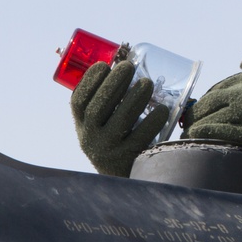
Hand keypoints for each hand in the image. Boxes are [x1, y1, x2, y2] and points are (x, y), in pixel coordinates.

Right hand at [71, 61, 168, 176]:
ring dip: (135, 97)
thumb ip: (103, 99)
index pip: (79, 101)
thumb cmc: (113, 138)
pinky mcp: (129, 159)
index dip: (90, 81)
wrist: (122, 178)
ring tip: (147, 83)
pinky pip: (142, 137)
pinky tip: (162, 109)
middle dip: (114, 83)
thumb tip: (120, 62)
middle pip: (98, 108)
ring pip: (121, 121)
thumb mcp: (99, 123)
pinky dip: (153, 121)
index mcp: (82, 125)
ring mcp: (109, 150)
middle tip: (129, 67)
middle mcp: (90, 138)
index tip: (105, 65)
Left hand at [182, 70, 241, 164]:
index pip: (219, 88)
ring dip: (197, 127)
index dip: (204, 103)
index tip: (195, 114)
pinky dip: (207, 135)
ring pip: (213, 116)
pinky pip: (222, 131)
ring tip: (188, 136)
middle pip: (211, 101)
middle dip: (195, 115)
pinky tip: (198, 139)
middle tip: (185, 126)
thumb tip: (219, 111)